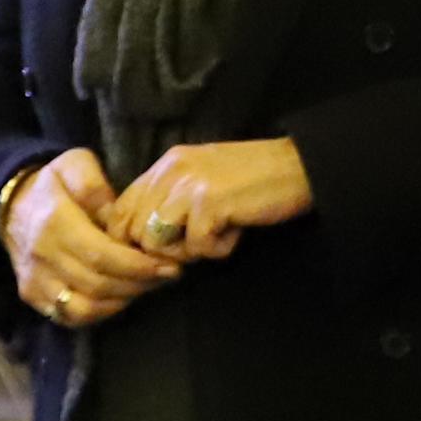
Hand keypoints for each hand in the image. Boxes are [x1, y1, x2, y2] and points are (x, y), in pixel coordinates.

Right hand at [3, 149, 176, 329]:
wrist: (8, 204)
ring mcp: (35, 280)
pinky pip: (69, 317)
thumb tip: (115, 215)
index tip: (166, 265)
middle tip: (167, 275)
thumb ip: (94, 185)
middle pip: (97, 285)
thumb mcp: (74, 164)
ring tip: (147, 286)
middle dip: (138, 284)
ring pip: (83, 308)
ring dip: (121, 302)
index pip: (100, 256)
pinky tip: (121, 298)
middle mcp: (42, 256)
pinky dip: (99, 314)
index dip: (137, 266)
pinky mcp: (32, 296)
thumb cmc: (51, 183)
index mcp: (55, 222)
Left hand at [113, 138, 314, 264]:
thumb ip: (171, 202)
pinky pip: (197, 248)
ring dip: (188, 251)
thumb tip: (145, 241)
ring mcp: (188, 186)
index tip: (158, 255)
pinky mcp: (209, 203)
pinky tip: (237, 231)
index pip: (120, 210)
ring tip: (218, 235)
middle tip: (196, 247)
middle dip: (160, 252)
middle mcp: (170, 171)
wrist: (300, 166)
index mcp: (166, 165)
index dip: (132, 241)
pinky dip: (219, 250)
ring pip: (158, 243)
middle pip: (134, 231)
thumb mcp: (202, 181)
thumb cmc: (255, 180)